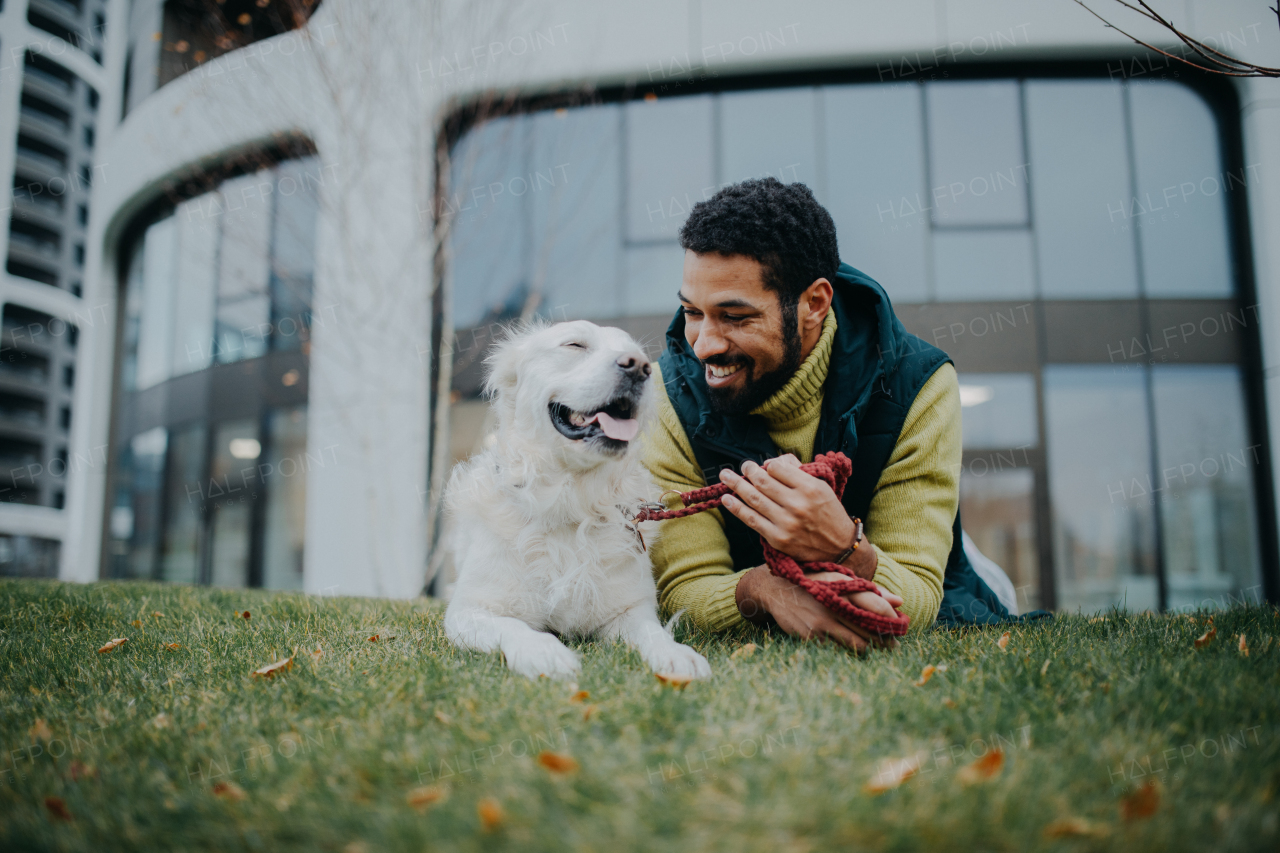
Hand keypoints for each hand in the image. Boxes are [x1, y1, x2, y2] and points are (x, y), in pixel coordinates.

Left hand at [718, 455, 875, 578]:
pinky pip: (752, 520)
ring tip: (725, 476)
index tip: (762, 465)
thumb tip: (771, 462)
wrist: (839, 547)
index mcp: (809, 487)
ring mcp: (786, 522)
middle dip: (748, 471)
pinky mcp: (778, 538)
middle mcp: (797, 504)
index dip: (767, 464)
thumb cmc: (828, 512)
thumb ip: (797, 472)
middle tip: (742, 466)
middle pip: (763, 482)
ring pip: (754, 499)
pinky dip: (737, 508)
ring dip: (736, 485)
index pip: (778, 468)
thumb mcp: (821, 486)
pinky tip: (726, 499)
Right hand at [736, 566, 901, 652]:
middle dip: (885, 640)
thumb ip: (870, 591)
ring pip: (857, 645)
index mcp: (843, 587)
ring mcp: (822, 622)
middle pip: (870, 630)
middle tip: (893, 645)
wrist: (775, 590)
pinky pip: (838, 649)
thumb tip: (899, 602)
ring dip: (869, 649)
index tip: (901, 627)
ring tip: (875, 649)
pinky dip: (847, 651)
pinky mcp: (812, 636)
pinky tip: (851, 649)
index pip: (877, 607)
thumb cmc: (813, 582)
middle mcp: (834, 604)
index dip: (892, 621)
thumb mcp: (838, 579)